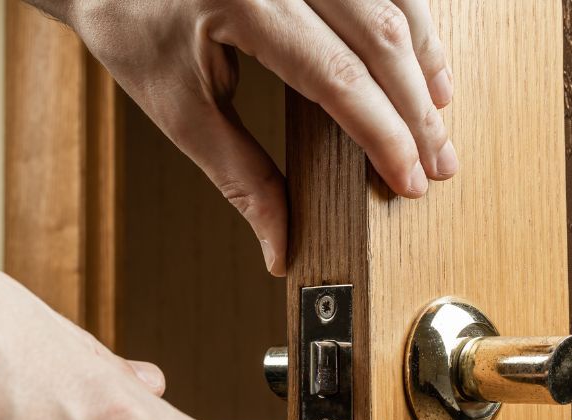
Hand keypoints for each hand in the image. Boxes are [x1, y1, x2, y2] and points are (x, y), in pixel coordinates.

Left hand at [38, 0, 455, 275]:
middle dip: (416, 108)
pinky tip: (420, 60)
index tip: (408, 178)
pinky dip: (409, 22)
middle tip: (438, 162)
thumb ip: (240, 178)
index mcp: (243, 1)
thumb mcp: (178, 111)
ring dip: (423, 61)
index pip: (337, 76)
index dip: (383, 133)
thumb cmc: (132, 27)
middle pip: (378, 35)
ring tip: (438, 118)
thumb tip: (278, 244)